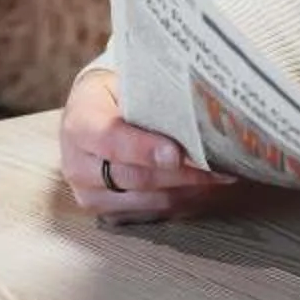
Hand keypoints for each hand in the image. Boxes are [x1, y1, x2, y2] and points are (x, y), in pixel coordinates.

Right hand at [59, 67, 235, 221]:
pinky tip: (205, 187)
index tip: (177, 153)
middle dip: (182, 173)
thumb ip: (151, 97)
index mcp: (80, 124)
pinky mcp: (109, 214)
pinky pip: (153, 214)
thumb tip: (197, 105)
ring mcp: (91, 195)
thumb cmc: (116, 97)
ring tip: (221, 175)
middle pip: (135, 177)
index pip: (110, 139)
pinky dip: (183, 200)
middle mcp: (78, 165)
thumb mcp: (124, 85)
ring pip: (149, 200)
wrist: (91, 118)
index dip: (144, 149)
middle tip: (218, 165)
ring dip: (189, 190)